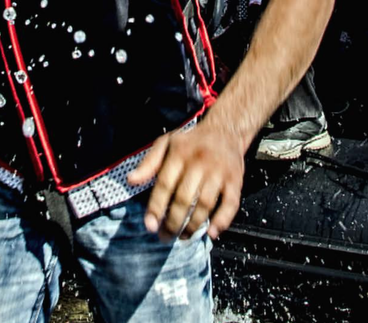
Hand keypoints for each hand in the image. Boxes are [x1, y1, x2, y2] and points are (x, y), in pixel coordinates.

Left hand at [127, 120, 244, 240]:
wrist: (225, 131)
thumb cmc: (191, 141)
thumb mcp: (166, 143)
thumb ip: (148, 163)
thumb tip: (131, 181)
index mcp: (179, 153)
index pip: (165, 184)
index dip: (156, 207)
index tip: (150, 226)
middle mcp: (199, 162)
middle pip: (184, 198)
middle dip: (173, 222)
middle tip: (165, 237)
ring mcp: (219, 172)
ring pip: (205, 204)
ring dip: (193, 225)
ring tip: (183, 237)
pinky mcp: (236, 180)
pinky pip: (230, 204)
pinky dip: (222, 221)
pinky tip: (211, 233)